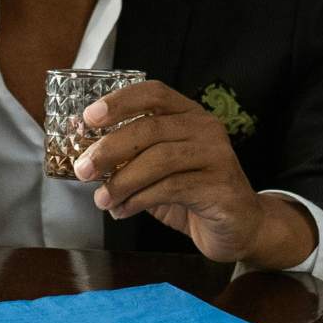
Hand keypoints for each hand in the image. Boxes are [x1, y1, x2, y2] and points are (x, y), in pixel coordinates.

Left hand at [71, 83, 308, 270]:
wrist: (238, 228)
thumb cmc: (192, 194)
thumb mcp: (156, 171)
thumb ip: (129, 159)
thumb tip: (83, 153)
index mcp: (190, 115)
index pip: (154, 93)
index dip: (120, 101)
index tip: (89, 117)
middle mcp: (206, 129)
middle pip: (151, 128)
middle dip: (110, 148)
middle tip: (83, 169)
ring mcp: (217, 157)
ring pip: (159, 160)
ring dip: (122, 181)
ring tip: (101, 199)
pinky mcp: (220, 187)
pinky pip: (171, 188)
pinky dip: (139, 200)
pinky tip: (123, 211)